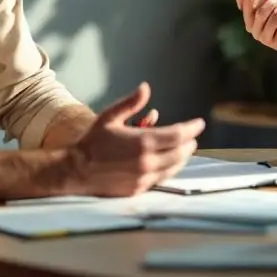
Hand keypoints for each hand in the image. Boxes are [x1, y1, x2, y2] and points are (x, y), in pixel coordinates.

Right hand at [69, 83, 203, 196]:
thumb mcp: (110, 116)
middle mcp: (147, 161)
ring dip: (183, 157)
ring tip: (186, 149)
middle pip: (181, 152)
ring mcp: (144, 177)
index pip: (178, 134)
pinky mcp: (139, 188)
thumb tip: (146, 88)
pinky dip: (170, 169)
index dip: (192, 128)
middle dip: (190, 143)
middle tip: (193, 136)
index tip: (200, 123)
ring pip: (174, 167)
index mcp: (143, 141)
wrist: (77, 170)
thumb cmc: (92, 142)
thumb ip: (131, 103)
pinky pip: (162, 178)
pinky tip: (170, 163)